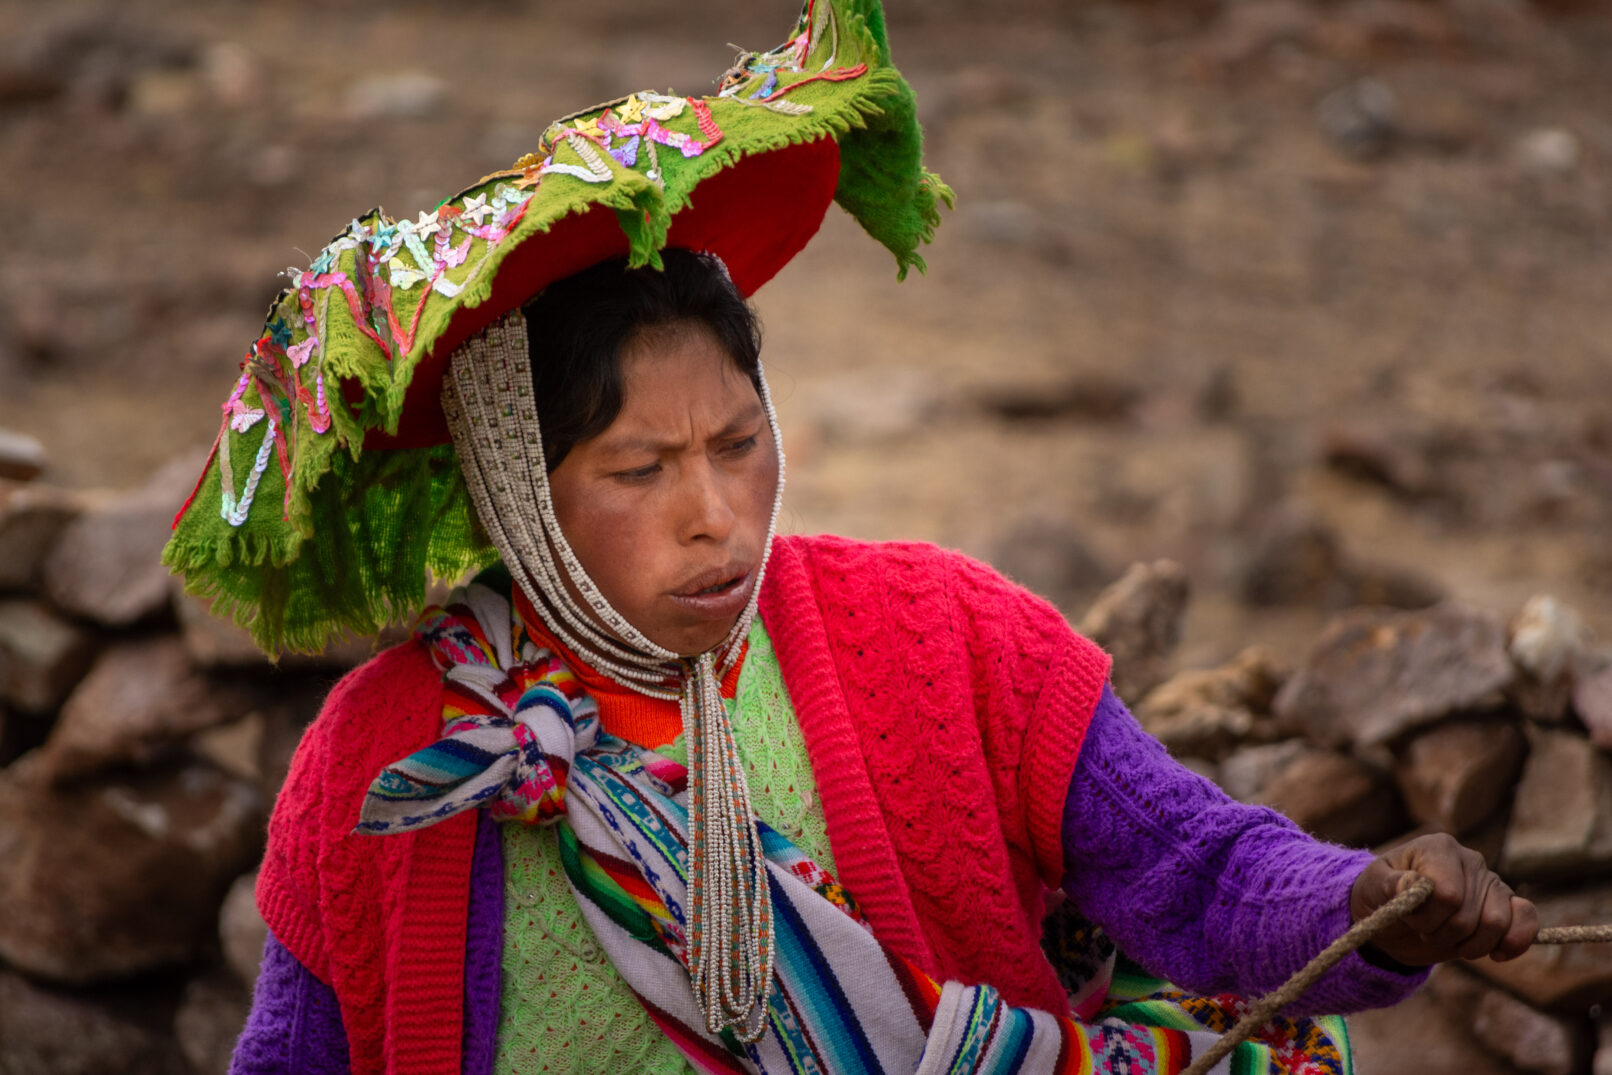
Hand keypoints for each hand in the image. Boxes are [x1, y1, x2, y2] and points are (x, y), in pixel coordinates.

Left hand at [1350, 833, 1537, 966]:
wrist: (1394, 916)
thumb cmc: (1381, 895)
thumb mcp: (1373, 887)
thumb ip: (1390, 884)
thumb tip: (1411, 884)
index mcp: (1439, 848)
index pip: (1448, 893)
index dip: (1428, 917)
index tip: (1409, 916)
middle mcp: (1470, 860)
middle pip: (1470, 914)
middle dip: (1443, 933)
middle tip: (1423, 930)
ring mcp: (1491, 882)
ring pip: (1498, 923)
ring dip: (1469, 944)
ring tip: (1448, 939)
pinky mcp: (1507, 905)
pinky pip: (1528, 919)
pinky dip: (1514, 942)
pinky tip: (1495, 954)